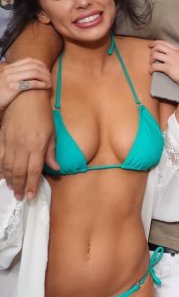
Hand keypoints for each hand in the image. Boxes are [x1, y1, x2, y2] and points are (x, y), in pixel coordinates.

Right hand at [0, 58, 51, 109]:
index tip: (47, 69)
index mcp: (9, 67)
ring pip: (34, 73)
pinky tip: (46, 87)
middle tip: (50, 77)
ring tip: (50, 83)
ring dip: (45, 78)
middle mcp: (9, 71)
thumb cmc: (1, 92)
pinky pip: (32, 83)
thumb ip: (16, 74)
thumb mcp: (6, 79)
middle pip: (34, 66)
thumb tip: (31, 72)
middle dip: (45, 72)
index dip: (41, 64)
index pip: (29, 60)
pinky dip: (42, 84)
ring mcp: (10, 78)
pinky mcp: (13, 87)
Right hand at [0, 61, 55, 199]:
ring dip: (9, 180)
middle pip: (19, 172)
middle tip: (21, 197)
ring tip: (13, 189)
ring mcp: (10, 143)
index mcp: (36, 147)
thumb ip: (51, 153)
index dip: (32, 185)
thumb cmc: (42, 116)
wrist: (26, 99)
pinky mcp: (1, 138)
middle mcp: (22, 147)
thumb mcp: (52, 134)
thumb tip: (56, 169)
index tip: (31, 195)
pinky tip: (1, 175)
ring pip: (7, 167)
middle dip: (20, 186)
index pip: (34, 171)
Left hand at [148, 41, 178, 93]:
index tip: (151, 45)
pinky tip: (151, 71)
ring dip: (151, 59)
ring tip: (152, 63)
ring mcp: (170, 60)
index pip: (164, 42)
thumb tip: (175, 56)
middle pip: (158, 46)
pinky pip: (155, 66)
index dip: (155, 43)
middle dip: (152, 50)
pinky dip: (151, 69)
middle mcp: (174, 53)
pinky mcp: (167, 68)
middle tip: (150, 54)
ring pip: (155, 55)